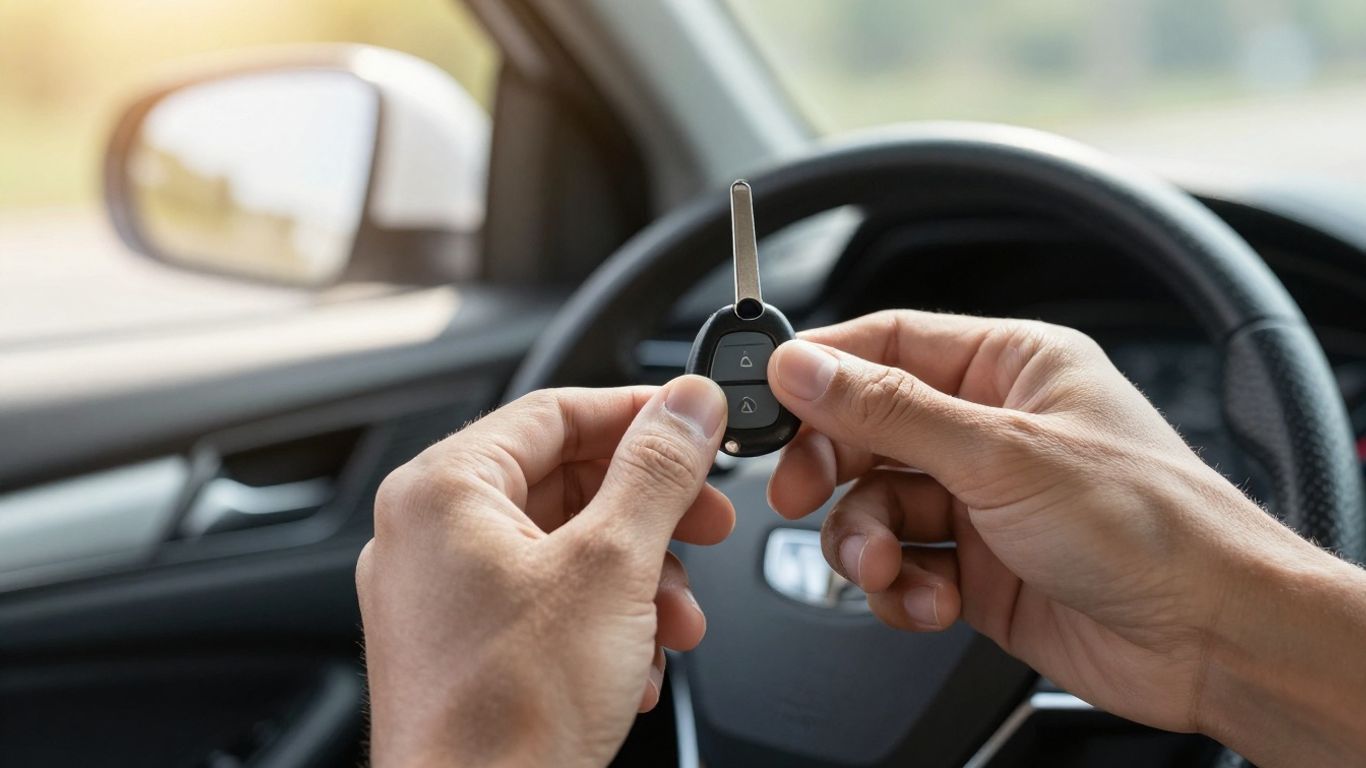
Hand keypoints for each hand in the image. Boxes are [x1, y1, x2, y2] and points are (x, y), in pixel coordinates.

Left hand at [356, 377, 730, 767]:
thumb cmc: (508, 713)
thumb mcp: (611, 567)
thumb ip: (657, 470)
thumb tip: (689, 405)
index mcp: (442, 490)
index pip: (555, 411)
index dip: (639, 414)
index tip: (698, 424)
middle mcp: (428, 534)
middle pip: (566, 480)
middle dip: (651, 513)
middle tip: (708, 521)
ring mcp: (441, 594)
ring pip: (565, 547)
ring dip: (639, 578)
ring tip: (674, 620)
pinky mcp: (463, 646)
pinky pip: (547, 600)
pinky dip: (604, 620)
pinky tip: (638, 661)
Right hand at [765, 310, 1365, 765]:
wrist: (1211, 639)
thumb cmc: (1150, 524)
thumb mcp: (1002, 453)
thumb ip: (890, 410)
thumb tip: (803, 368)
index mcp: (1008, 367)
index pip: (886, 345)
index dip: (821, 370)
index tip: (769, 401)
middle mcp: (989, 430)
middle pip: (866, 431)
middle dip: (832, 468)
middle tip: (801, 493)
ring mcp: (980, 503)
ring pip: (875, 506)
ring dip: (867, 540)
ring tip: (887, 565)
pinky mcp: (975, 570)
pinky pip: (901, 568)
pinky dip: (899, 590)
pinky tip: (927, 601)